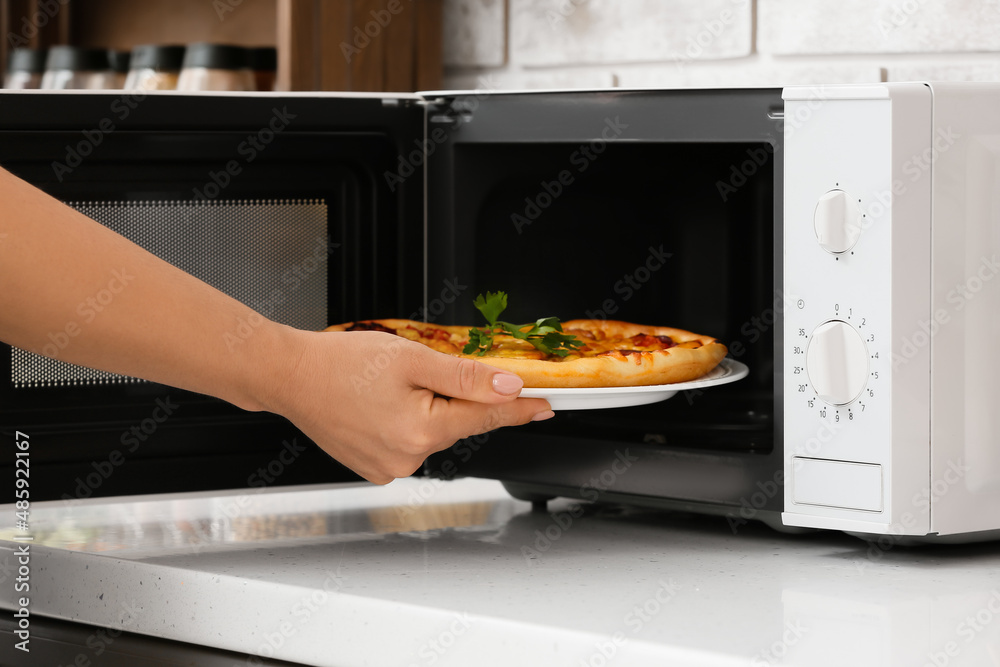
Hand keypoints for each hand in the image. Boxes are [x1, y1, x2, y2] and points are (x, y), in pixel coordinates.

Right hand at [262, 327, 553, 483]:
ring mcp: (389, 468)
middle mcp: (406, 459)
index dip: (519, 409)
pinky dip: (407, 422)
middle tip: (419, 369)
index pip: (486, 417)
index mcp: (420, 431)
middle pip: (456, 423)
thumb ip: (466, 376)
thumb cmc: (339, 363)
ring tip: (389, 385)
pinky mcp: (375, 468)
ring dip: (427, 408)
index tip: (545, 406)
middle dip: (453, 396)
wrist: (289, 376)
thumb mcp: (412, 359)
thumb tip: (509, 385)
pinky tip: (382, 403)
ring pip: (432, 433)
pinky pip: (408, 443)